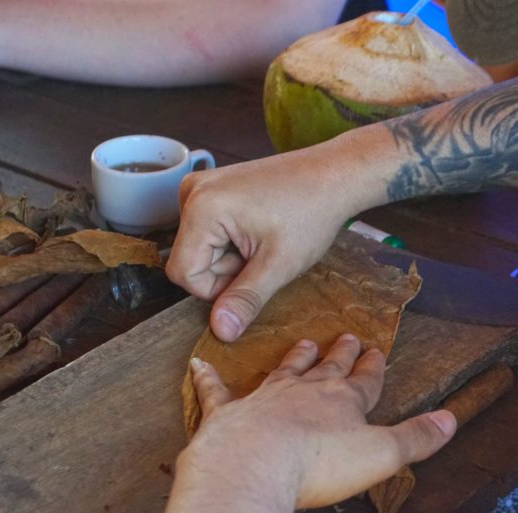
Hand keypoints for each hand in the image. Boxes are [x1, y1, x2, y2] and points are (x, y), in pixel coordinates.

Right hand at [166, 140, 384, 341]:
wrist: (333, 177)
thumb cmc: (311, 213)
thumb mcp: (279, 265)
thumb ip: (245, 299)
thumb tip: (221, 332)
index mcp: (201, 207)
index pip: (183, 274)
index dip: (217, 288)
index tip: (253, 271)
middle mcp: (191, 192)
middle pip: (192, 260)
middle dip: (228, 270)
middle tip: (264, 252)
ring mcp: (200, 187)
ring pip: (201, 249)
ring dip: (232, 256)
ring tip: (265, 239)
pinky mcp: (213, 189)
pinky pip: (209, 232)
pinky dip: (234, 240)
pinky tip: (260, 229)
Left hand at [183, 334, 456, 507]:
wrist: (252, 468)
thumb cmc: (318, 464)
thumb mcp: (382, 454)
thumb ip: (416, 438)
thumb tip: (451, 420)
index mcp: (344, 402)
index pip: (365, 379)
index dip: (372, 367)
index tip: (376, 352)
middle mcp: (305, 393)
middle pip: (328, 369)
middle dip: (340, 355)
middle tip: (346, 337)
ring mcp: (265, 400)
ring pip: (284, 372)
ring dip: (296, 358)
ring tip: (306, 343)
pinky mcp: (227, 415)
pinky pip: (218, 392)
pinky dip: (209, 379)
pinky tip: (199, 366)